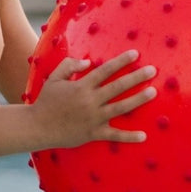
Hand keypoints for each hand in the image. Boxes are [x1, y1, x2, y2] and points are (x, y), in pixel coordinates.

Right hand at [30, 49, 156, 146]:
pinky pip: (114, 135)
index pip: (106, 70)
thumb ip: (70, 66)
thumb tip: (87, 61)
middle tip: (152, 70)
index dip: (121, 61)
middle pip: (118, 86)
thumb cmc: (46, 101)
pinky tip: (144, 135)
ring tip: (153, 92)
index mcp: (82, 86)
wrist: (37, 126)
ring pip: (121, 107)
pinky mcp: (94, 133)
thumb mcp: (54, 78)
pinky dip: (129, 136)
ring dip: (138, 99)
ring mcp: (94, 118)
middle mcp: (90, 101)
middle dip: (136, 77)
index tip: (135, 54)